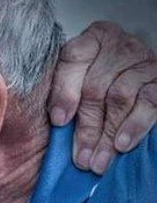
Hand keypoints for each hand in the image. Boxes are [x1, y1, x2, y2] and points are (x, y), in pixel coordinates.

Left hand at [52, 30, 156, 172]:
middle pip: (97, 85)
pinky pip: (148, 103)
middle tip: (80, 158)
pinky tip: (122, 146)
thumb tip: (55, 121)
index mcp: (93, 39)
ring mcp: (143, 61)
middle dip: (87, 126)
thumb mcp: (78, 82)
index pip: (74, 57)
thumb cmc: (100, 89)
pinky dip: (134, 126)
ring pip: (120, 98)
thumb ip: (63, 91)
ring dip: (107, 134)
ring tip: (98, 162)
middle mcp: (119, 44)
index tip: (59, 121)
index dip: (65, 90)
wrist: (137, 84)